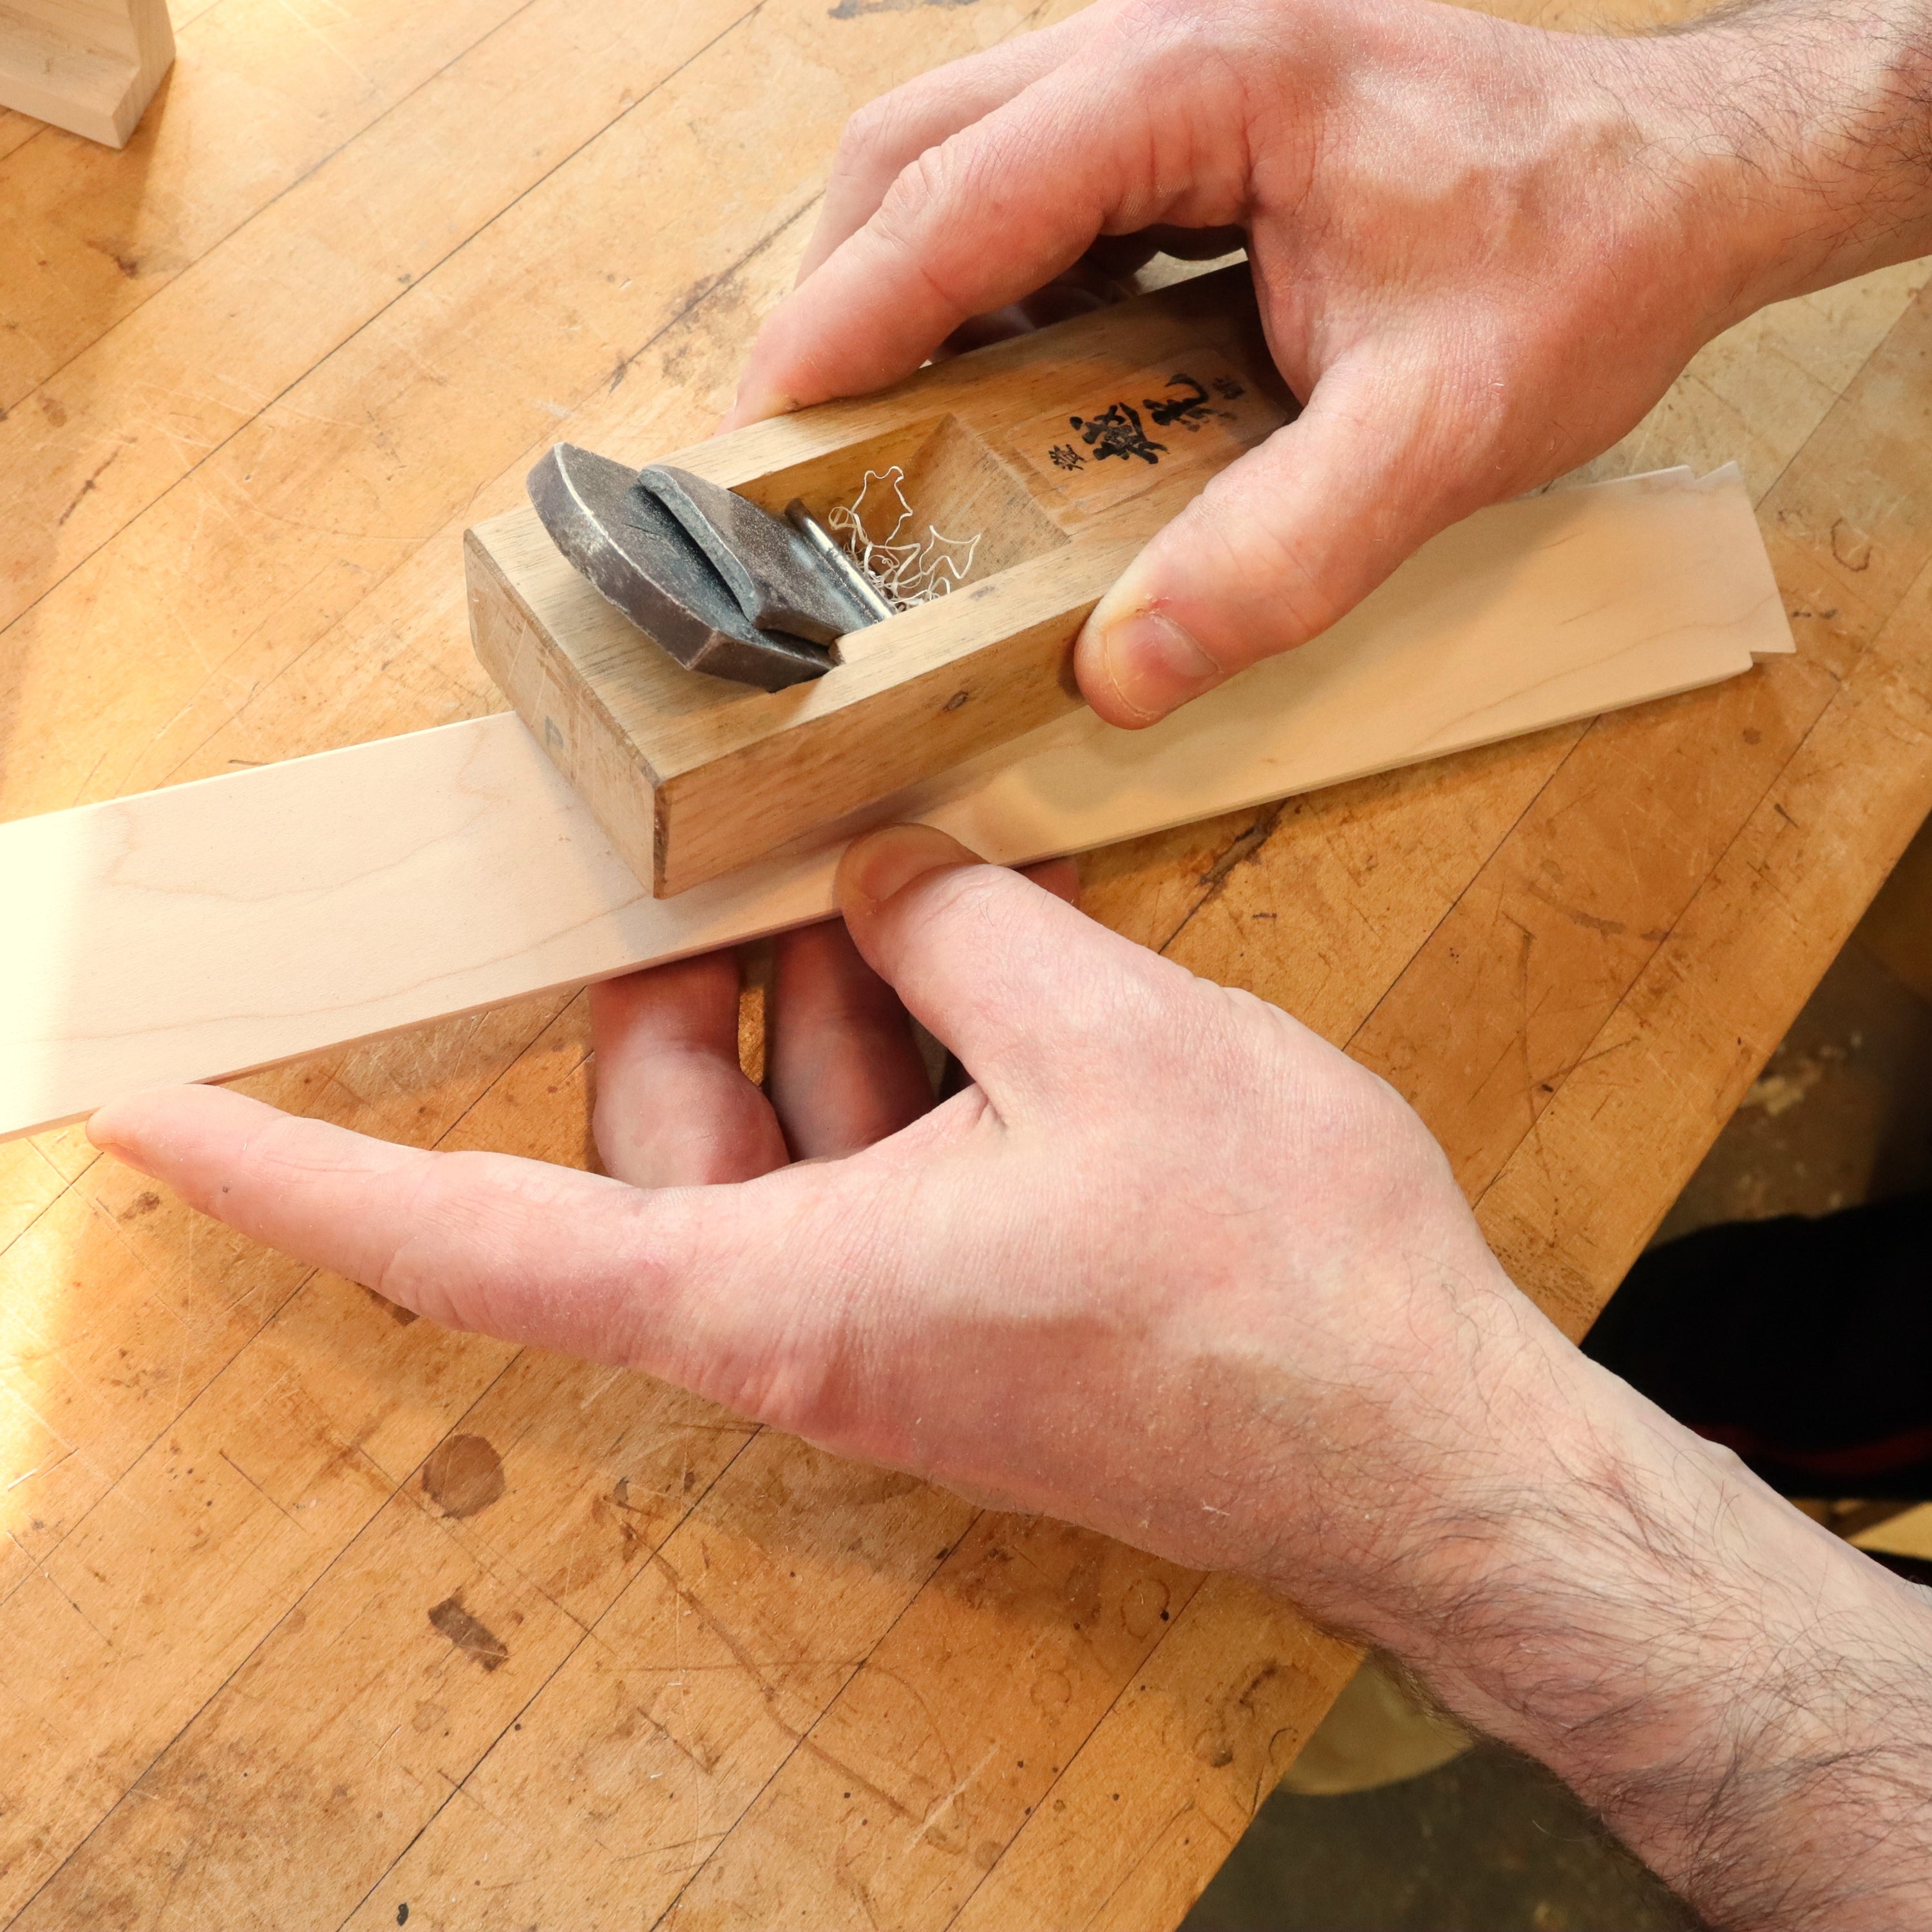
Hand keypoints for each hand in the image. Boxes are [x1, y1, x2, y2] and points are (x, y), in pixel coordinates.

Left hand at [88, 826, 1545, 1603]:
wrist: (1427, 1447)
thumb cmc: (1275, 1286)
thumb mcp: (1111, 1041)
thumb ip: (954, 935)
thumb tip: (878, 883)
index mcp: (780, 1289)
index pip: (466, 1241)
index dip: (292, 1177)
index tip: (146, 1125)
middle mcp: (807, 1315)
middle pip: (656, 1123)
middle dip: (693, 971)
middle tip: (748, 842)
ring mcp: (892, 1309)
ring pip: (779, 1117)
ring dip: (834, 989)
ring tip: (922, 877)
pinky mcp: (972, 1290)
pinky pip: (881, 1142)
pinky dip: (911, 1039)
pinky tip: (991, 947)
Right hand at [728, 0, 1931, 726]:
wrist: (1684, 176)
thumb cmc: (1584, 259)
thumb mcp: (1442, 435)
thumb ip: (1282, 556)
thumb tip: (1120, 671)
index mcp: (1206, 78)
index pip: (957, 198)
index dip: (839, 328)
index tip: (755, 444)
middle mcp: (1164, 42)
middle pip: (916, 152)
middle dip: (835, 303)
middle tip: (797, 456)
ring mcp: (1170, 68)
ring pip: (954, 155)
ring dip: (892, 289)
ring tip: (868, 433)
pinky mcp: (1186, 119)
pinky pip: (1027, 187)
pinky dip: (972, 285)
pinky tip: (985, 384)